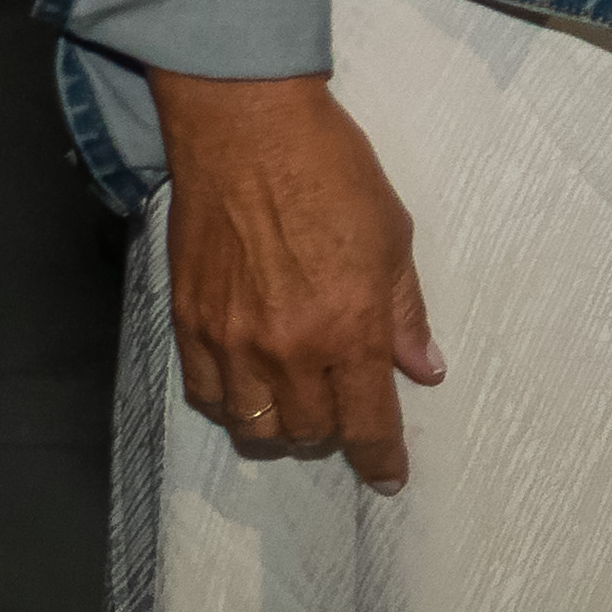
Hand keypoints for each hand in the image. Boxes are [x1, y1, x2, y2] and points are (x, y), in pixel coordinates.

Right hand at [147, 68, 445, 487]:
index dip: (381, 458)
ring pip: (252, 428)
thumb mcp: (393, 239)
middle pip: (307, 434)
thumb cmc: (333, 174)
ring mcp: (230, 341)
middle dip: (333, 434)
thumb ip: (405, 314)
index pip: (367, 421)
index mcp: (348, 328)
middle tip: (345, 409)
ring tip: (297, 402)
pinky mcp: (187, 325)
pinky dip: (232, 404)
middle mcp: (286, 348)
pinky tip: (250, 384)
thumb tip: (424, 369)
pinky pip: (207, 397)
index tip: (390, 477)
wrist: (247, 133)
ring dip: (280, 428)